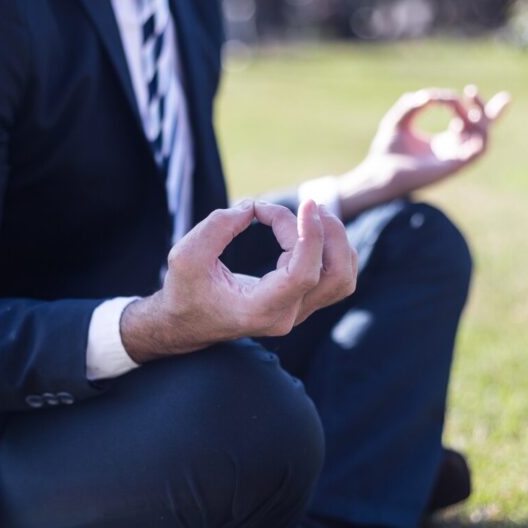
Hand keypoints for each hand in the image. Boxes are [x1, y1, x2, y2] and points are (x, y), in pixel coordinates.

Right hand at [121, 199, 356, 362]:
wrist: (186, 323)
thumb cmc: (185, 290)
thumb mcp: (186, 255)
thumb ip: (219, 226)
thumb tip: (253, 208)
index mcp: (259, 310)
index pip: (304, 274)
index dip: (311, 235)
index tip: (305, 203)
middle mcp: (285, 316)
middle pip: (335, 276)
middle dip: (329, 233)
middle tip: (306, 204)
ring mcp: (297, 312)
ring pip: (342, 278)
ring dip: (336, 241)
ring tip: (311, 213)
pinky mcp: (301, 303)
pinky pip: (335, 277)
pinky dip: (329, 248)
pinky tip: (306, 229)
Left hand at [338, 85, 510, 218]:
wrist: (378, 173)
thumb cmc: (386, 151)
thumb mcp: (399, 119)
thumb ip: (414, 103)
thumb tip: (431, 96)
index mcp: (443, 143)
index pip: (470, 126)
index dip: (479, 108)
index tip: (465, 91)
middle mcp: (453, 152)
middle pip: (483, 132)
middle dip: (493, 113)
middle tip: (484, 92)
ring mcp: (455, 160)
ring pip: (483, 139)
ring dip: (480, 118)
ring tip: (463, 103)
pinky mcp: (454, 167)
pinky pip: (479, 151)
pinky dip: (478, 133)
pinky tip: (461, 120)